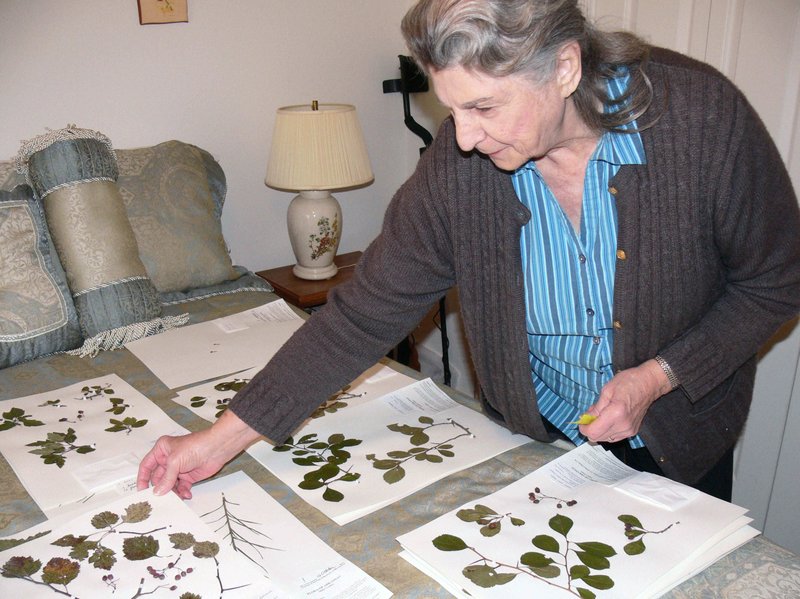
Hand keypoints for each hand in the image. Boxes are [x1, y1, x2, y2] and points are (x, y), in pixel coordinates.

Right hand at [136, 409, 260, 498]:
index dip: (143, 478)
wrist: (216, 448)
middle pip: (158, 478)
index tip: (141, 492)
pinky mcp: (189, 476)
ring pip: (169, 485)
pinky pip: (181, 488)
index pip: (146, 466)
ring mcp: (178, 468)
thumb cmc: (195, 447)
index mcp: (161, 450)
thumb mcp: (175, 462)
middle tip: (160, 499)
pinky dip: (182, 492)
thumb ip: (165, 479)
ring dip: (172, 492)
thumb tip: (157, 493)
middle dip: (160, 488)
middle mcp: (168, 459)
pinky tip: (187, 494)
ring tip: (176, 497)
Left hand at [579, 359, 672, 442]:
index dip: (584, 428)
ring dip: (599, 430)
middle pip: (598, 438)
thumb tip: (586, 419)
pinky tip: (608, 419)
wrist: (649, 384)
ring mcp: (629, 431)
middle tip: (590, 415)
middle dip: (590, 428)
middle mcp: (623, 426)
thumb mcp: (607, 391)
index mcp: (616, 413)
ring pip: (605, 439)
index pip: (593, 432)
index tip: (582, 421)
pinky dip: (607, 431)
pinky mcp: (632, 432)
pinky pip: (613, 437)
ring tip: (601, 415)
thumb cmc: (629, 382)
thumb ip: (596, 408)